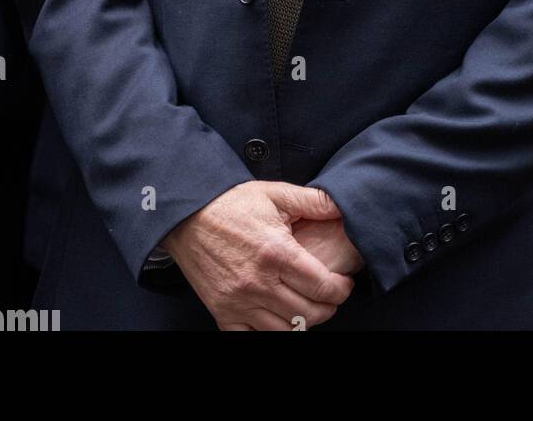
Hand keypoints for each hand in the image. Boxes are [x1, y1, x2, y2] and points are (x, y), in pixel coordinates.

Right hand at [161, 180, 354, 330]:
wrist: (188, 216)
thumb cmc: (233, 203)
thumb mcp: (275, 193)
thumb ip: (313, 200)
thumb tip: (342, 206)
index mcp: (276, 252)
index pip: (321, 286)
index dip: (341, 289)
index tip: (344, 283)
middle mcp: (258, 283)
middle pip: (308, 314)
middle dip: (328, 307)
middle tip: (332, 296)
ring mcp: (238, 302)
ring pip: (284, 331)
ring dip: (303, 322)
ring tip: (308, 305)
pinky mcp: (222, 313)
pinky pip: (252, 338)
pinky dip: (271, 333)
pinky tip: (279, 317)